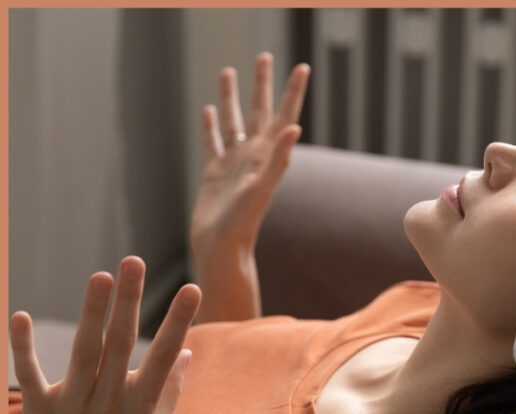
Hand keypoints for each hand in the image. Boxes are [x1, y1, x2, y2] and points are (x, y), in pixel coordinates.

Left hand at [9, 256, 201, 413]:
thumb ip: (170, 392)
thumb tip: (188, 352)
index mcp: (141, 408)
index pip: (166, 357)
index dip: (179, 321)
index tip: (192, 289)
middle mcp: (109, 405)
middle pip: (121, 344)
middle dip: (129, 301)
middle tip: (134, 262)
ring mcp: (73, 410)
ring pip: (84, 353)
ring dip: (92, 312)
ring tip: (101, 276)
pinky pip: (29, 377)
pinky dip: (22, 347)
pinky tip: (18, 317)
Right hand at [190, 52, 309, 255]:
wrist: (221, 247)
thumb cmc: (243, 222)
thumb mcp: (262, 188)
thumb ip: (279, 159)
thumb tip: (293, 128)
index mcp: (268, 155)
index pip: (285, 114)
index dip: (293, 90)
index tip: (302, 66)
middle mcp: (253, 154)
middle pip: (259, 109)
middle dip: (262, 83)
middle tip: (264, 56)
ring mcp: (233, 162)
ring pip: (233, 120)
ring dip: (231, 96)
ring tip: (228, 70)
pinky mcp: (214, 172)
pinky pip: (213, 141)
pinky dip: (211, 125)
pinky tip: (208, 109)